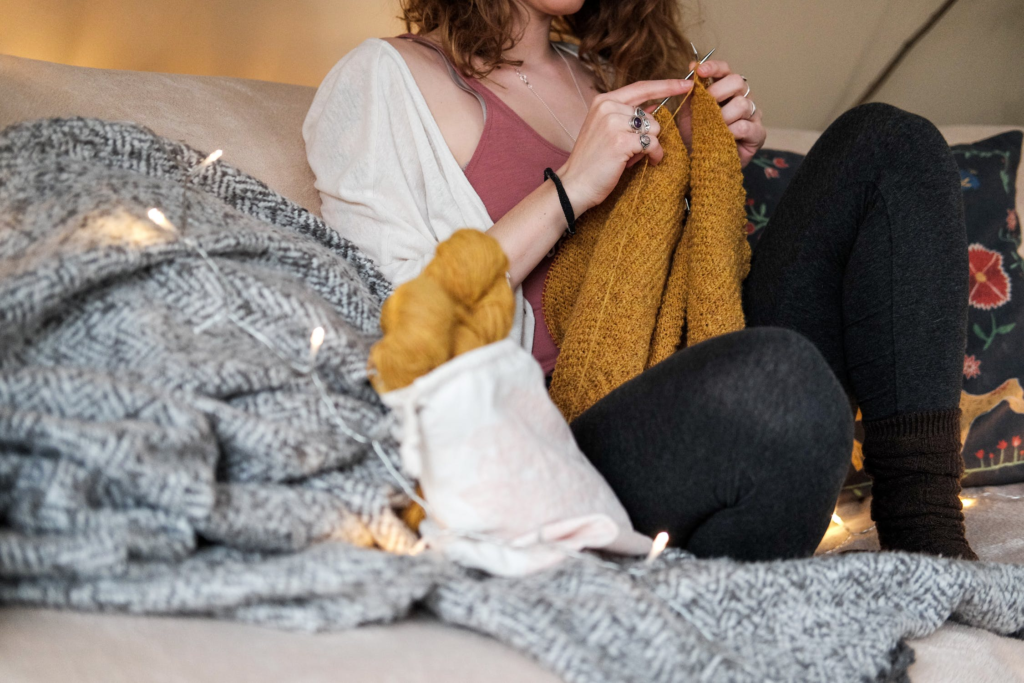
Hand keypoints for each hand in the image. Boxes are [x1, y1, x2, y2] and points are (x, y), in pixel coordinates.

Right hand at [557, 79, 692, 213]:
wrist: (574, 185)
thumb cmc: (592, 161)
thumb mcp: (607, 130)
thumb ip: (628, 116)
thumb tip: (655, 105)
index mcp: (603, 101)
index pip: (641, 87)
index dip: (666, 85)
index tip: (686, 83)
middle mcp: (608, 107)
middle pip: (650, 114)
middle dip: (649, 134)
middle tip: (632, 151)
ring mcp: (613, 123)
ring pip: (654, 128)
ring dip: (651, 145)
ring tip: (635, 157)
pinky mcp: (620, 141)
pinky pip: (653, 143)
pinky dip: (654, 155)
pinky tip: (646, 163)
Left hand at [675, 60, 765, 167]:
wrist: (699, 164)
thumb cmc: (695, 137)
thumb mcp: (689, 112)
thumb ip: (692, 92)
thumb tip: (692, 67)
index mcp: (726, 90)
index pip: (725, 70)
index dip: (714, 67)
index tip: (699, 71)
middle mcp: (742, 98)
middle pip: (738, 81)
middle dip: (717, 92)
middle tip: (704, 106)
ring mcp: (752, 116)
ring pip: (742, 104)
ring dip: (722, 116)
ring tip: (711, 128)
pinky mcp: (758, 134)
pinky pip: (745, 126)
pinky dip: (730, 131)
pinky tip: (723, 137)